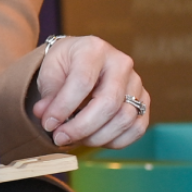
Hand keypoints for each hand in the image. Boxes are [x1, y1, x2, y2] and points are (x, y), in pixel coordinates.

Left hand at [33, 36, 148, 147]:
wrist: (81, 59)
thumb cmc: (65, 65)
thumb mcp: (49, 73)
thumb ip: (48, 96)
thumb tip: (48, 119)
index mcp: (94, 49)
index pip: (83, 82)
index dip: (64, 108)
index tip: (48, 124)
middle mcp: (121, 63)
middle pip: (108, 103)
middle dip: (81, 128)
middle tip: (60, 138)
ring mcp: (136, 82)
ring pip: (125, 119)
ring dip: (96, 137)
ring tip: (75, 138)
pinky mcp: (143, 100)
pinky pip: (137, 128)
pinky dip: (115, 141)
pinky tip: (94, 139)